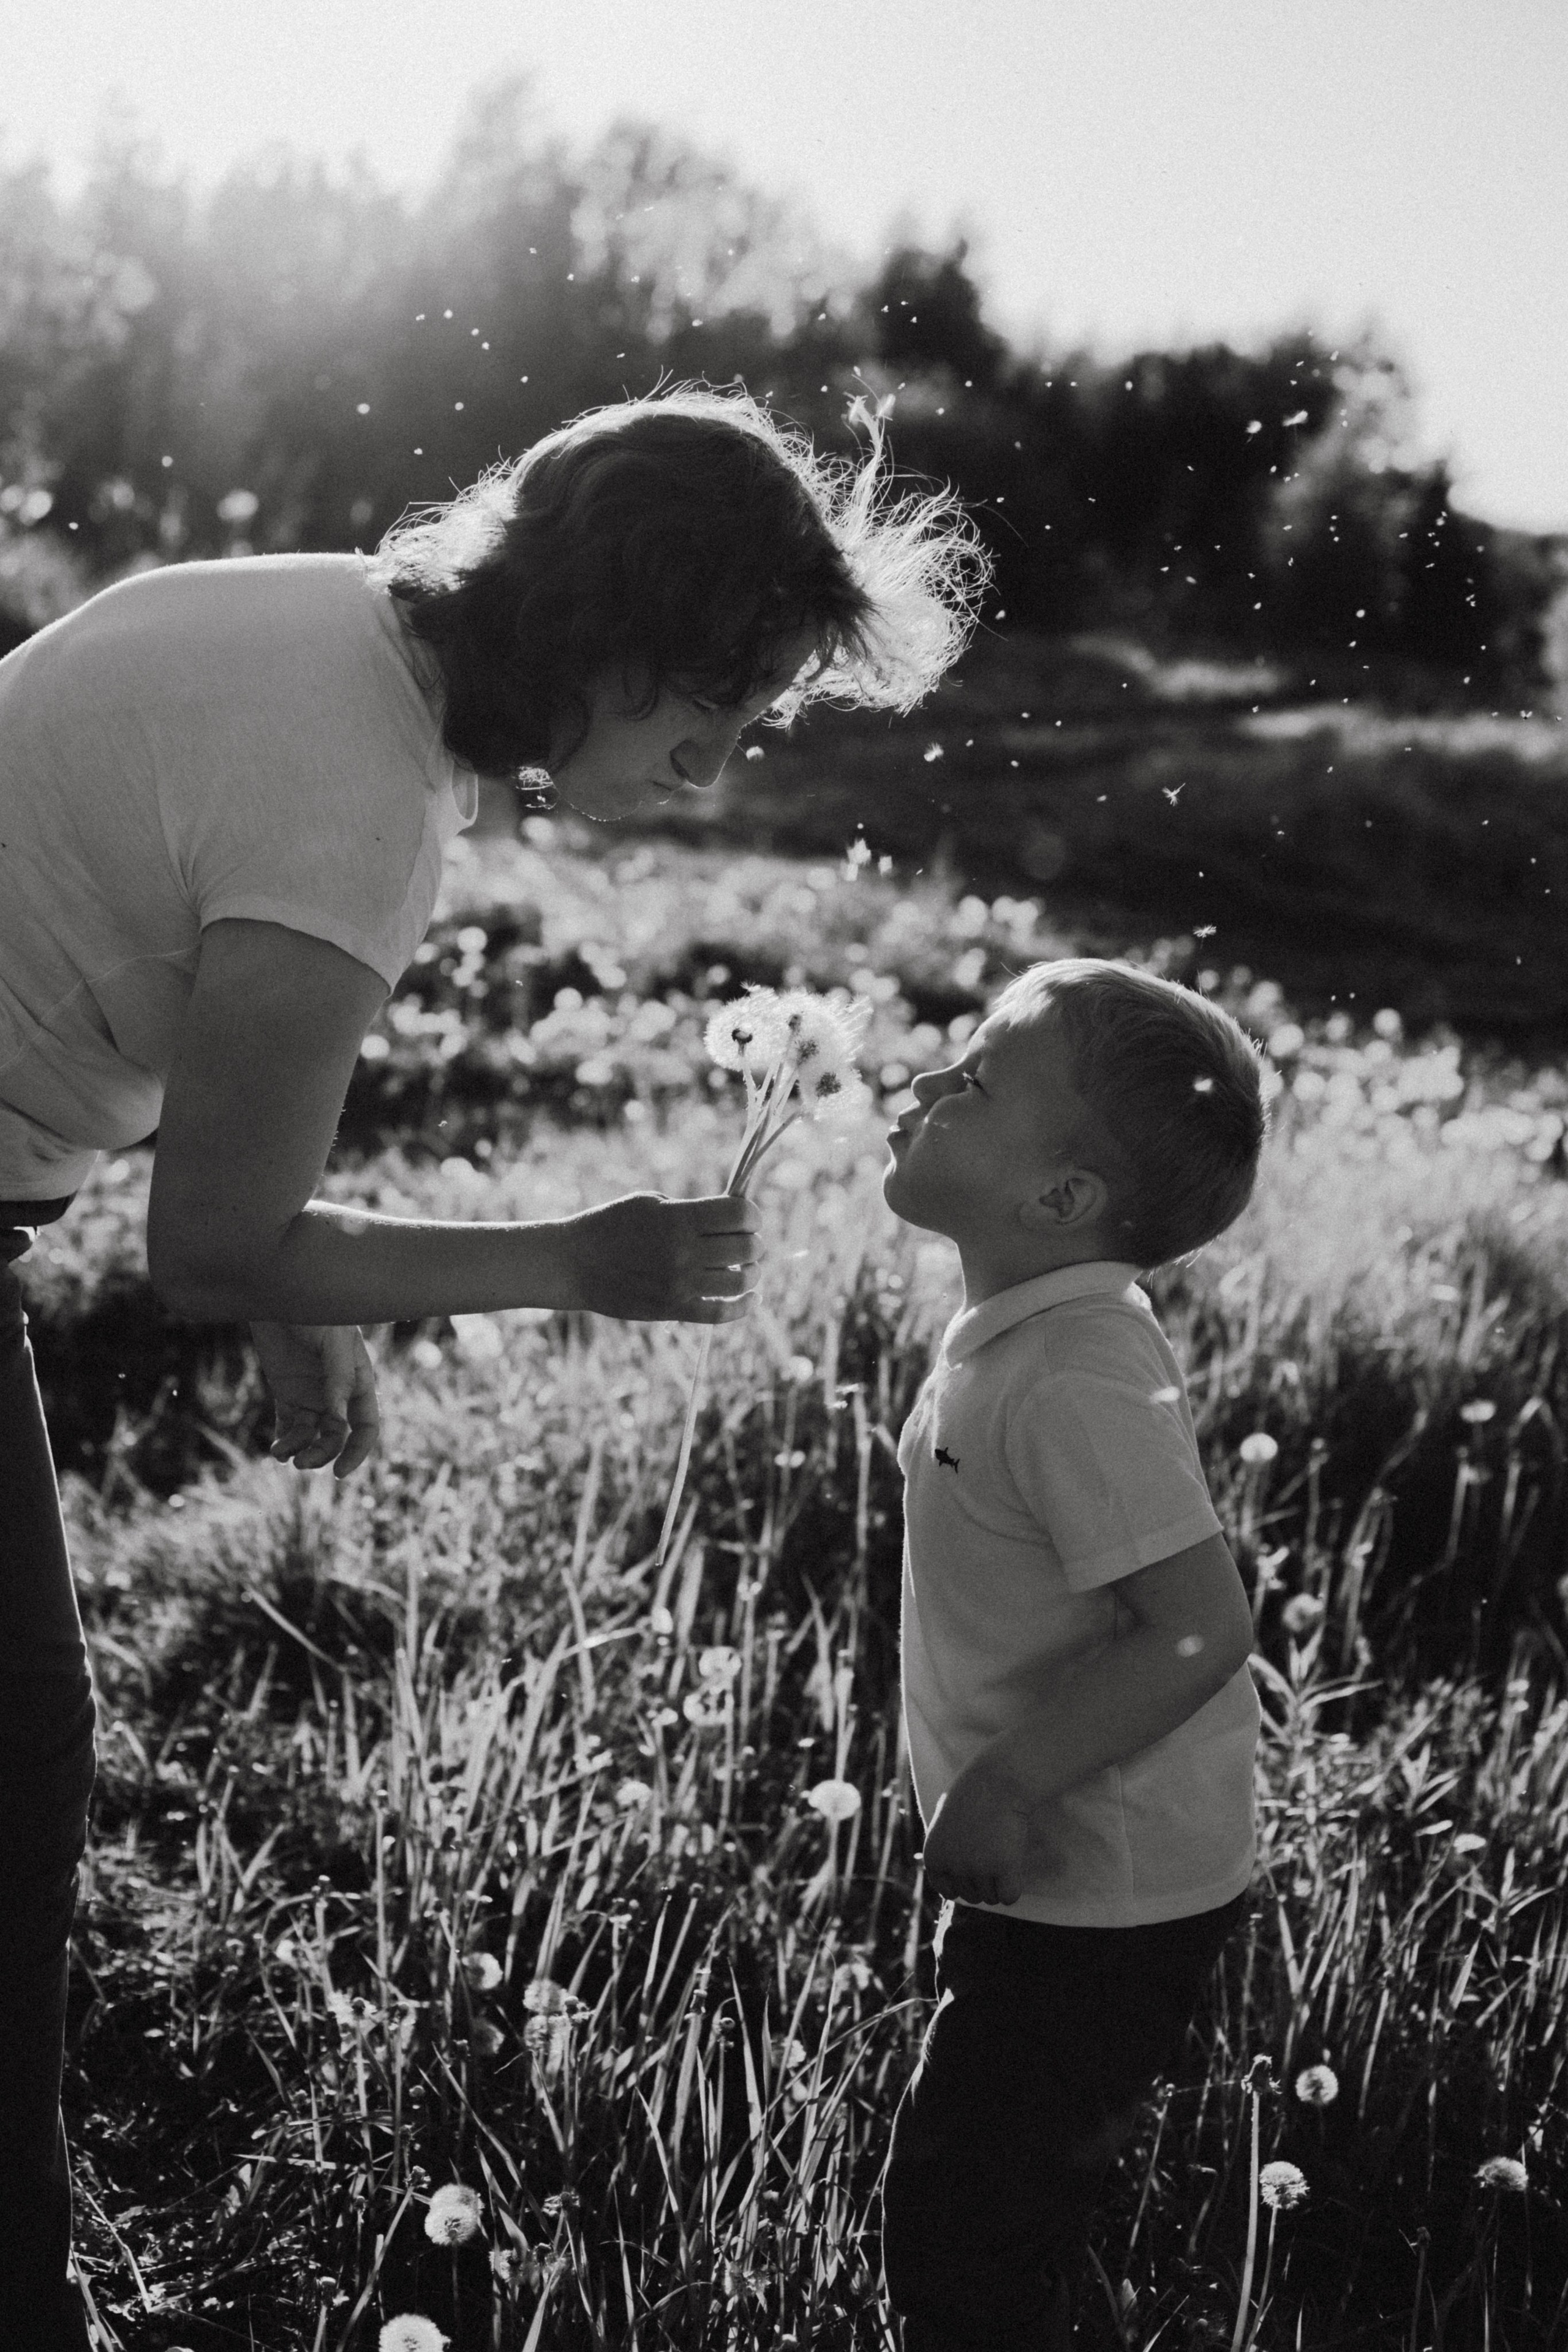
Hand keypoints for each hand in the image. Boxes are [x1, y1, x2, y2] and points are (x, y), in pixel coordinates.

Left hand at [250, 1320, 381, 1478]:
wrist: (279, 1294)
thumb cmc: (315, 1311)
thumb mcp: (333, 1342)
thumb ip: (338, 1379)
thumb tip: (340, 1420)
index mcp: (360, 1381)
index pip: (366, 1426)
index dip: (357, 1451)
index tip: (340, 1472)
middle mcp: (338, 1393)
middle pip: (337, 1436)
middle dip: (322, 1454)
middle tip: (301, 1463)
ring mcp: (312, 1394)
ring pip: (312, 1436)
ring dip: (300, 1450)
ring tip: (282, 1454)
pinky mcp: (287, 1393)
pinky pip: (289, 1427)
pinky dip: (284, 1442)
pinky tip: (276, 1450)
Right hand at [560, 1190, 760, 1321]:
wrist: (574, 1263)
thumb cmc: (611, 1225)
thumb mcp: (649, 1202)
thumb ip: (692, 1209)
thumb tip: (733, 1216)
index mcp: (677, 1219)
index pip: (739, 1215)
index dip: (752, 1215)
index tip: (747, 1217)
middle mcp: (682, 1252)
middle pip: (745, 1248)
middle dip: (753, 1243)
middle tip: (746, 1242)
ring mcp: (679, 1284)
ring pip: (740, 1282)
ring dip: (752, 1273)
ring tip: (747, 1268)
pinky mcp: (672, 1310)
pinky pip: (721, 1314)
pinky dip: (744, 1307)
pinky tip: (753, 1298)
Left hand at [920, 1763, 1036, 1907]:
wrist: (997, 1781)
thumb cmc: (972, 1796)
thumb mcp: (945, 1823)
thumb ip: (946, 1851)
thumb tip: (950, 1882)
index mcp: (933, 1857)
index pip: (947, 1891)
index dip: (963, 1884)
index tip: (974, 1870)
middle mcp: (952, 1866)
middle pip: (972, 1896)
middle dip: (983, 1882)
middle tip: (992, 1855)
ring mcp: (977, 1868)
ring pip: (991, 1898)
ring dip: (999, 1882)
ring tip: (1001, 1852)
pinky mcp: (1003, 1867)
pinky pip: (1009, 1897)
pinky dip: (1013, 1888)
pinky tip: (1013, 1865)